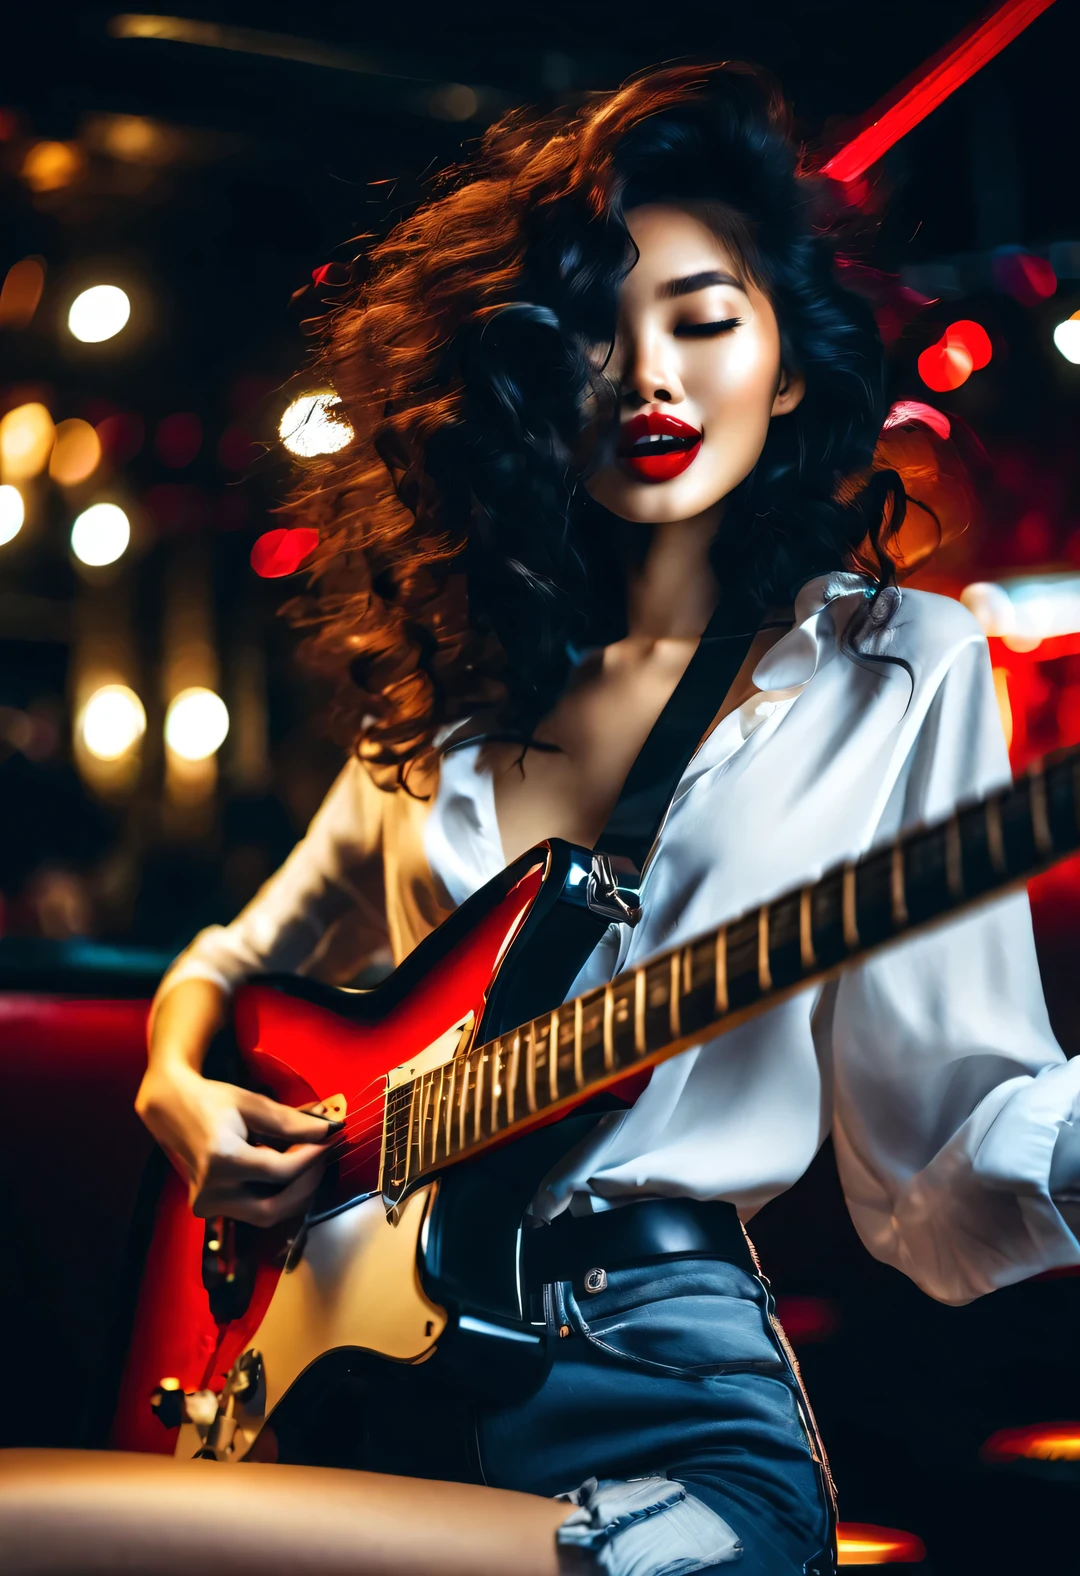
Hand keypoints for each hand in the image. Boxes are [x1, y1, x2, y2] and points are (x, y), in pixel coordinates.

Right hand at [135, 1066, 337, 1225]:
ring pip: (265, 1215)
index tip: (329, 1142)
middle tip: (320, 1159)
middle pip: (274, 1209)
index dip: (311, 1159)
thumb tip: (328, 1131)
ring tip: (303, 1162)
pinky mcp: (207, 1209)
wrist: (171, 1110)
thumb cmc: (212, 1101)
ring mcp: (207, 1205)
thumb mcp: (252, 1104)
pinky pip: (252, 1211)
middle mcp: (211, 1190)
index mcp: (220, 1159)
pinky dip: (275, 1195)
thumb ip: (291, 1122)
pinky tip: (283, 1172)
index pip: (279, 1172)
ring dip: (293, 1194)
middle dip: (306, 1187)